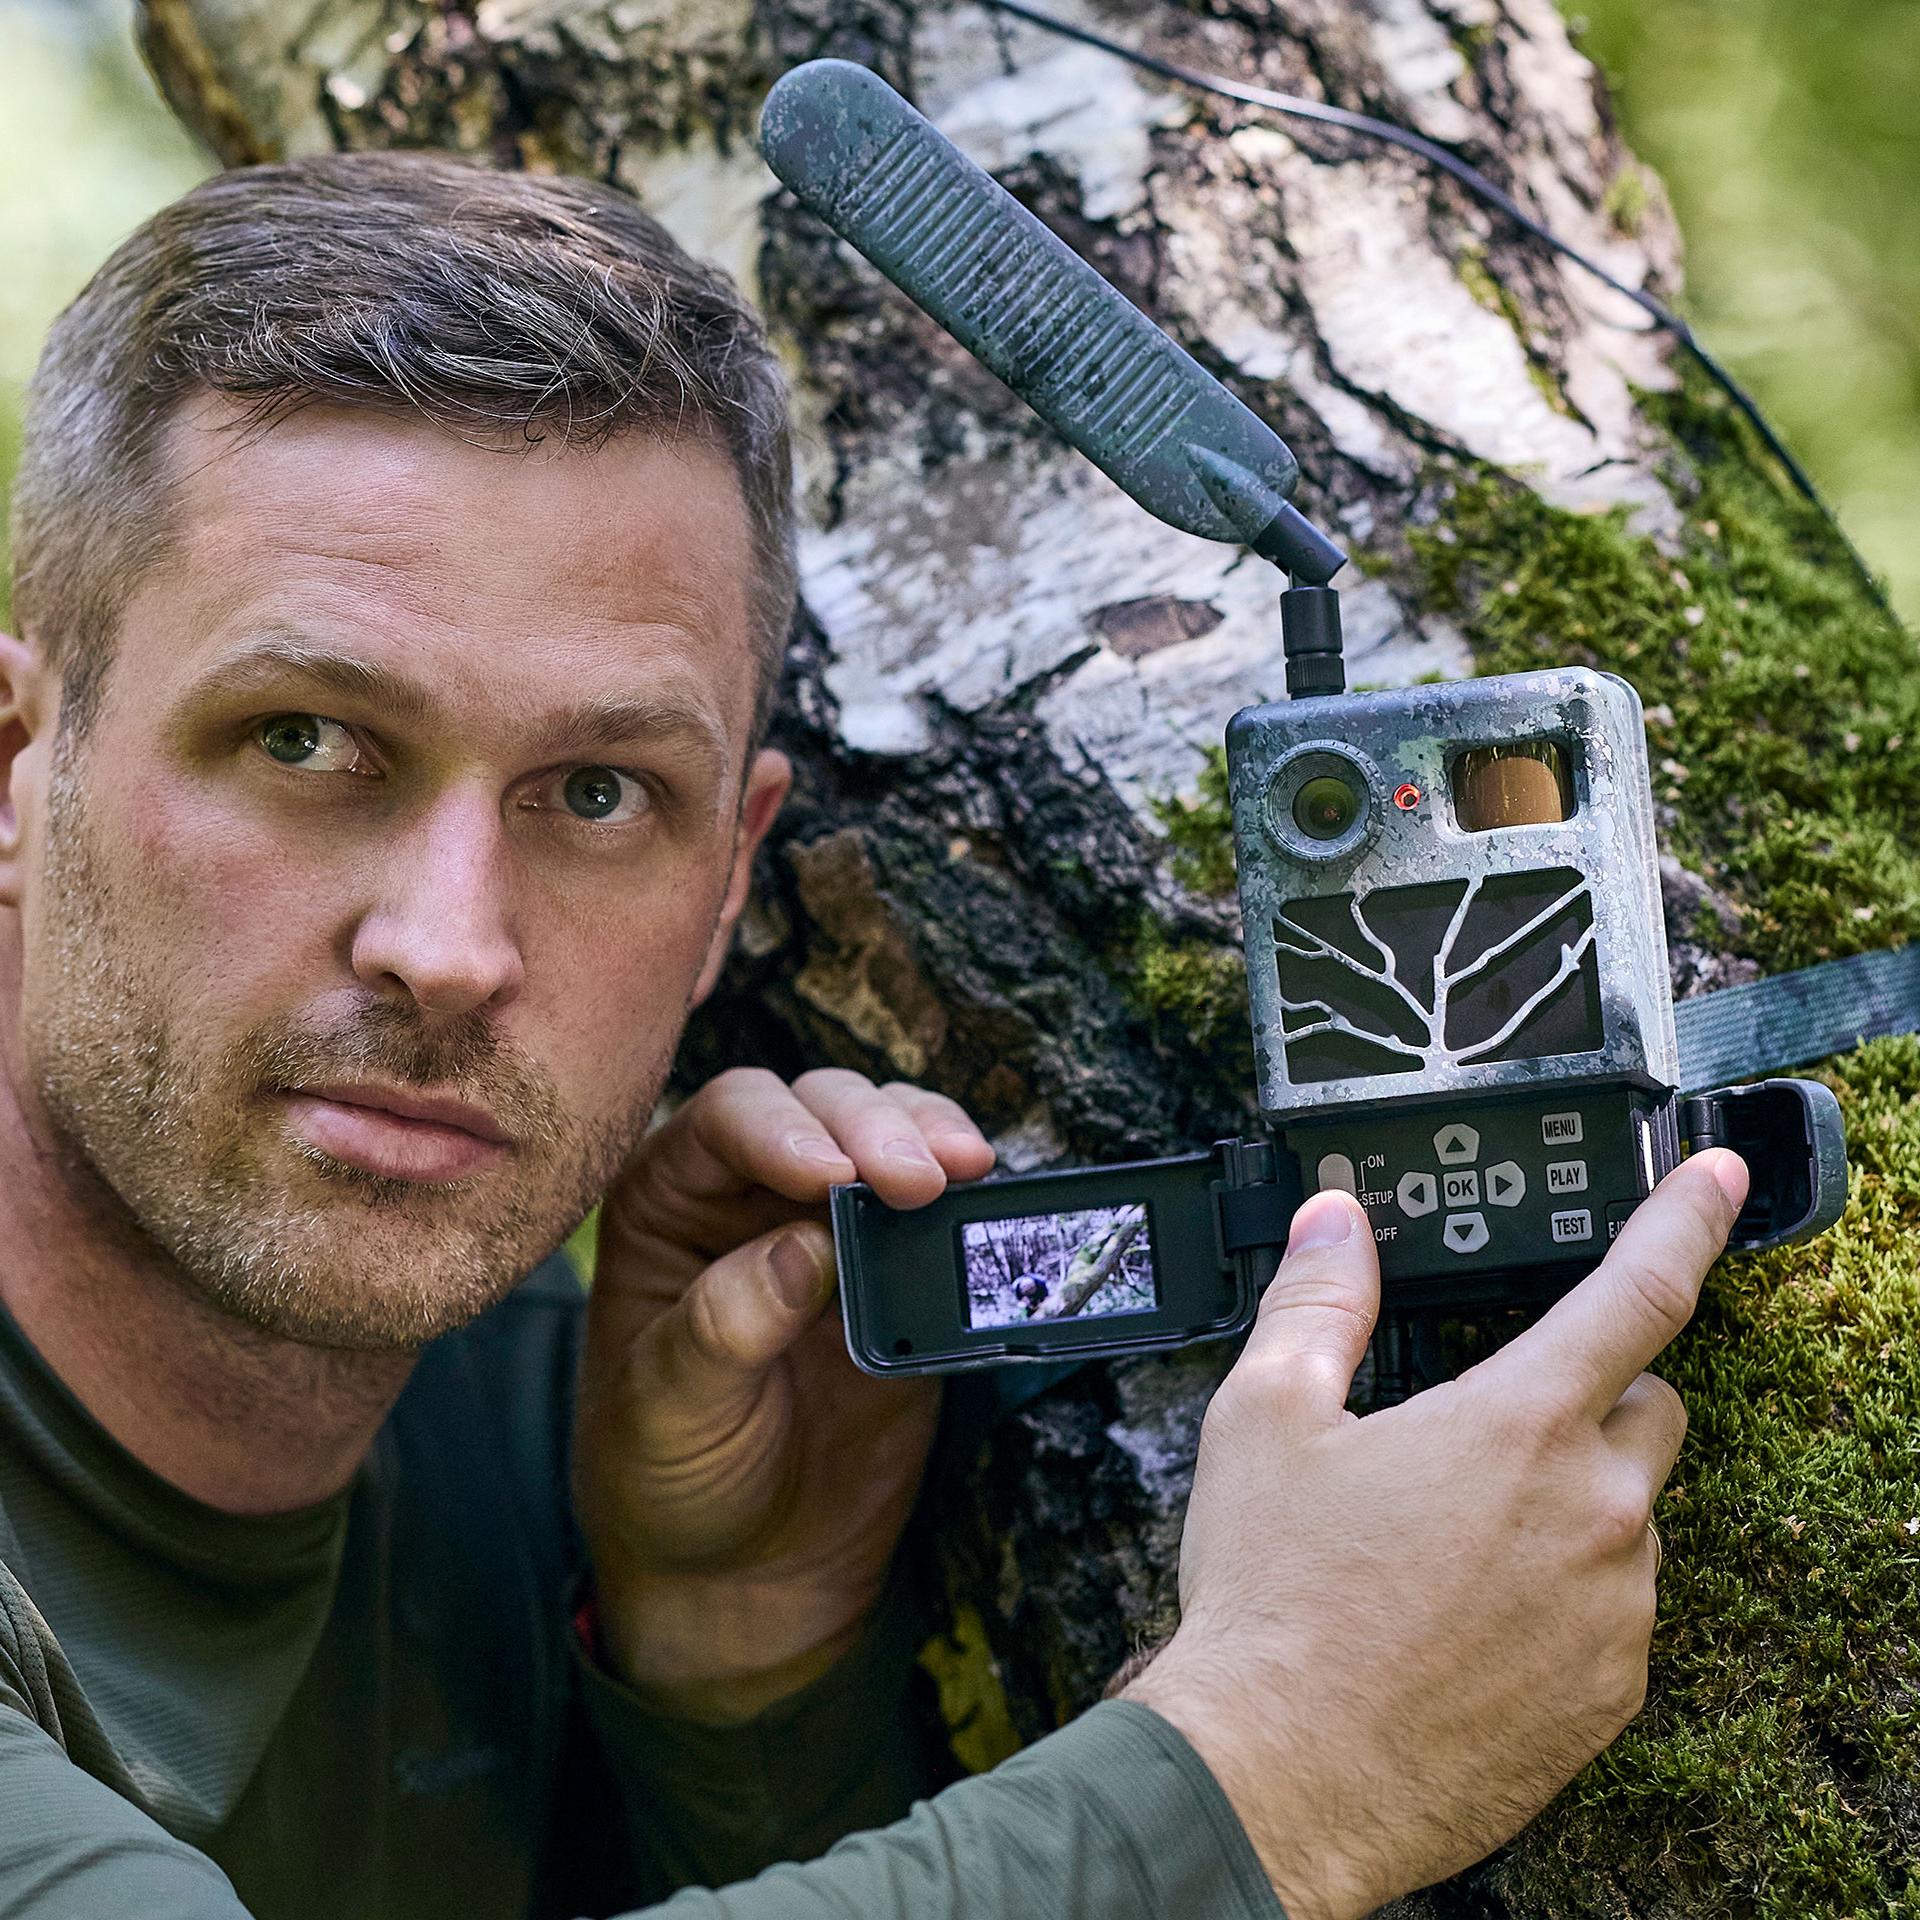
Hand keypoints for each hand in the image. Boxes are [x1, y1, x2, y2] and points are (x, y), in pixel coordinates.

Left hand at [571, 1067, 992, 1723]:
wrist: (746, 1568)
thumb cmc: (670, 1480)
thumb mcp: (669, 1411)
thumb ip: (724, 1327)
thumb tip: (805, 1248)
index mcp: (668, 1202)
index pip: (728, 1121)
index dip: (782, 1131)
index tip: (831, 1177)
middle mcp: (749, 1191)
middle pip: (817, 1108)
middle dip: (870, 1130)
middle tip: (916, 1181)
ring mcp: (831, 1224)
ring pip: (884, 1131)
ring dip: (927, 1137)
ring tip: (963, 1172)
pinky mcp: (901, 1270)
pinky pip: (936, 1205)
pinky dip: (963, 1193)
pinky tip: (981, 1196)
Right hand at [1123, 1147, 1748, 1919]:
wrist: (1280, 1776)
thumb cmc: (1274, 1601)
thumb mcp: (1267, 1419)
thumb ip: (1316, 1303)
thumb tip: (1334, 1226)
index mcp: (1515, 1425)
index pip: (1636, 1293)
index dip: (1683, 1220)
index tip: (1716, 1179)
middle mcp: (1590, 1513)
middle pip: (1647, 1410)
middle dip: (1590, 1398)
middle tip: (1492, 1430)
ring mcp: (1611, 1612)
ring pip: (1625, 1519)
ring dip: (1569, 1507)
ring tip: (1450, 1546)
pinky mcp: (1610, 1695)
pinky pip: (1612, 1613)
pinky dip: (1563, 1597)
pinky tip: (1467, 1618)